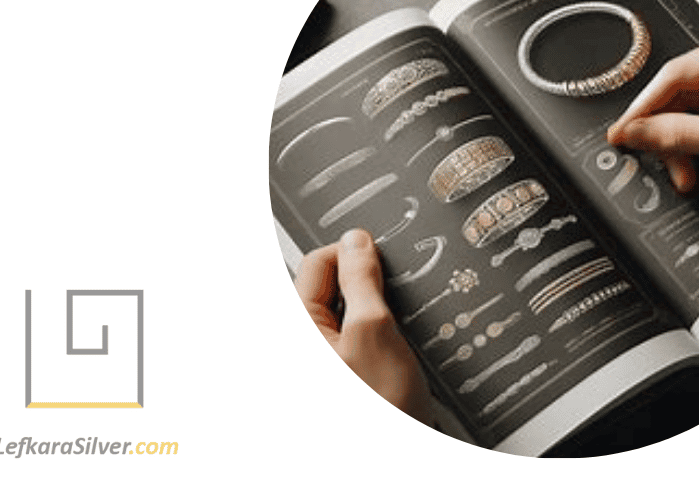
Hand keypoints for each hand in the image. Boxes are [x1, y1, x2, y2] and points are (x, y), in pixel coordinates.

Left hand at [295, 229, 432, 425]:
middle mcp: (306, 342)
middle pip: (333, 288)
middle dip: (368, 287)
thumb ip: (361, 280)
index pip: (318, 262)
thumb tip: (357, 242)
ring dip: (378, 314)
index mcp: (297, 326)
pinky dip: (383, 337)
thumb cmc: (379, 409)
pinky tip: (399, 356)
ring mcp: (327, 361)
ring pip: (351, 314)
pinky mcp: (347, 375)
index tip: (384, 260)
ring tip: (397, 336)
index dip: (355, 253)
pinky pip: (360, 340)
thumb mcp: (375, 330)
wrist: (401, 459)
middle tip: (394, 301)